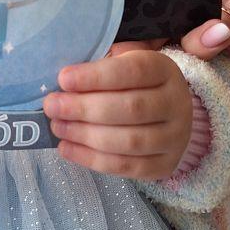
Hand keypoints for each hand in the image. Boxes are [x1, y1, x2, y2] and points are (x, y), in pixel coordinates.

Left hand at [42, 41, 192, 178]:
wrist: (168, 115)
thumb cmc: (134, 84)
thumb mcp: (122, 62)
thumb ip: (99, 67)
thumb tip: (62, 83)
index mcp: (165, 70)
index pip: (133, 71)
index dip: (96, 77)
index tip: (63, 79)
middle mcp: (177, 103)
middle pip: (131, 109)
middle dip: (84, 108)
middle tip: (52, 106)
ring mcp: (175, 138)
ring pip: (129, 142)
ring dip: (86, 135)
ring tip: (57, 127)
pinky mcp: (165, 165)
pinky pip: (126, 167)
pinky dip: (91, 160)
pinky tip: (66, 148)